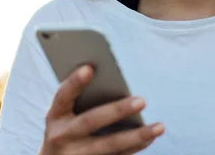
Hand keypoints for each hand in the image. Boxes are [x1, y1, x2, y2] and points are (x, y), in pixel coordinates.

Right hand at [39, 65, 164, 154]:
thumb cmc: (65, 128)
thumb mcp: (63, 114)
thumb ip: (80, 98)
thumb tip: (114, 80)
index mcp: (54, 116)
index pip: (63, 96)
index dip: (75, 82)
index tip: (89, 67)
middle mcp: (61, 136)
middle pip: (91, 121)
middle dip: (117, 110)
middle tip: (141, 100)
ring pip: (109, 145)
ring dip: (136, 136)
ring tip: (159, 126)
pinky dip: (135, 147)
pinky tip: (150, 138)